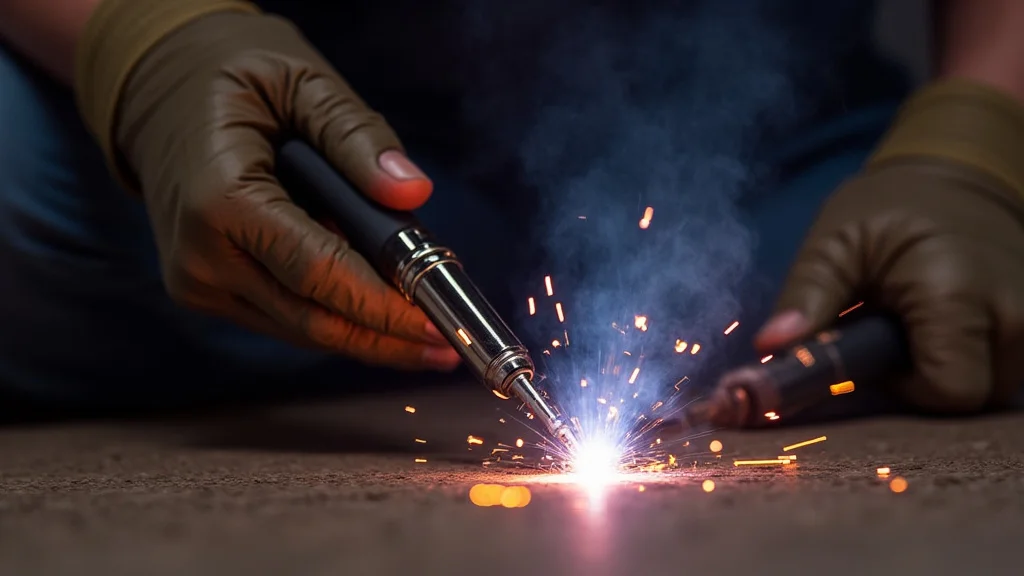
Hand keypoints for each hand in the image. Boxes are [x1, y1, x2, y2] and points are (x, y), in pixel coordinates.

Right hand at [79, 2, 458, 369]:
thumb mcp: (300, 81)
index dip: (382, 306)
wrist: (159, 94)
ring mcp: (200, 282)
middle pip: (312, 319)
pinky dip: (338, 318)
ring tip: (429, 338)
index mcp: (218, 199)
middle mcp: (201, 256)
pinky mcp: (208, 291)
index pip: (317, 272)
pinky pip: (286, 317)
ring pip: (302, 329)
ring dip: (368, 337)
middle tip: (450, 346)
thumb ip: (356, 136)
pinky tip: (383, 317)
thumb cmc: (233, 79)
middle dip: (386, 338)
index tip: (438, 323)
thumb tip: (412, 193)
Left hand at [756, 81, 1023, 412]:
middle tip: (890, 334)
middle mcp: (1015, 314)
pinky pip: (1000, 371)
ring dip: (944, 369)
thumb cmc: (890, 206)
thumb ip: (807, 297)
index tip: (873, 350)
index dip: (903, 387)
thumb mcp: (836, 242)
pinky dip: (967, 360)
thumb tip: (771, 348)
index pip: (947, 392)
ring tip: (915, 325)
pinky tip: (940, 328)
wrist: (958, 175)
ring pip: (987, 389)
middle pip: (969, 398)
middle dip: (921, 380)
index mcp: (958, 294)